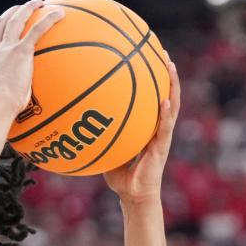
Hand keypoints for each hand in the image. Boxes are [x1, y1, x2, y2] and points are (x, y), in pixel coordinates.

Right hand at [0, 0, 63, 115]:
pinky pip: (37, 29)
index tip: (5, 36)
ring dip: (27, 8)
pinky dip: (48, 19)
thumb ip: (1, 101)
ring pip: (16, 19)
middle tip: (21, 8)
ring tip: (39, 2)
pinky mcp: (19, 51)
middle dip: (11, 13)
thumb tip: (10, 115)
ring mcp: (5, 48)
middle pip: (1, 24)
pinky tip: (60, 14)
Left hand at [104, 57, 180, 203]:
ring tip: (169, 65)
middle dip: (163, 71)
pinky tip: (164, 98)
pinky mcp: (162, 146)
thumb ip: (98, 136)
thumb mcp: (106, 151)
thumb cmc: (120, 177)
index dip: (150, 77)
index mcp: (147, 126)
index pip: (150, 96)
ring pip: (171, 104)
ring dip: (171, 84)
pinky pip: (165, 126)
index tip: (144, 55)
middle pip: (164, 93)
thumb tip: (74, 123)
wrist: (134, 196)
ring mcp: (162, 135)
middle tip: (159, 49)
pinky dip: (165, 112)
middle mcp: (157, 127)